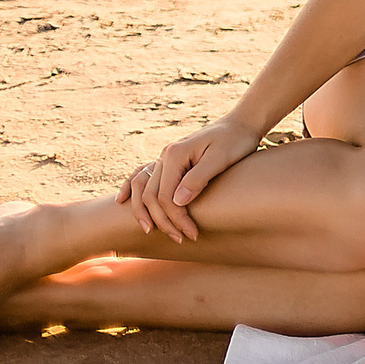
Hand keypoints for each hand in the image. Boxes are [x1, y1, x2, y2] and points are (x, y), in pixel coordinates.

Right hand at [117, 115, 261, 242]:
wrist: (241, 124)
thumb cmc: (235, 141)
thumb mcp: (221, 158)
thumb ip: (198, 178)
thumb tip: (177, 202)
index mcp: (175, 155)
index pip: (165, 196)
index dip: (176, 218)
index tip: (191, 233)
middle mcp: (165, 156)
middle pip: (152, 196)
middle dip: (164, 221)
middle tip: (181, 239)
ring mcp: (165, 158)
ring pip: (144, 189)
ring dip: (147, 213)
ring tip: (155, 232)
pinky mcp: (170, 161)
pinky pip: (143, 175)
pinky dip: (132, 188)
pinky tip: (123, 200)